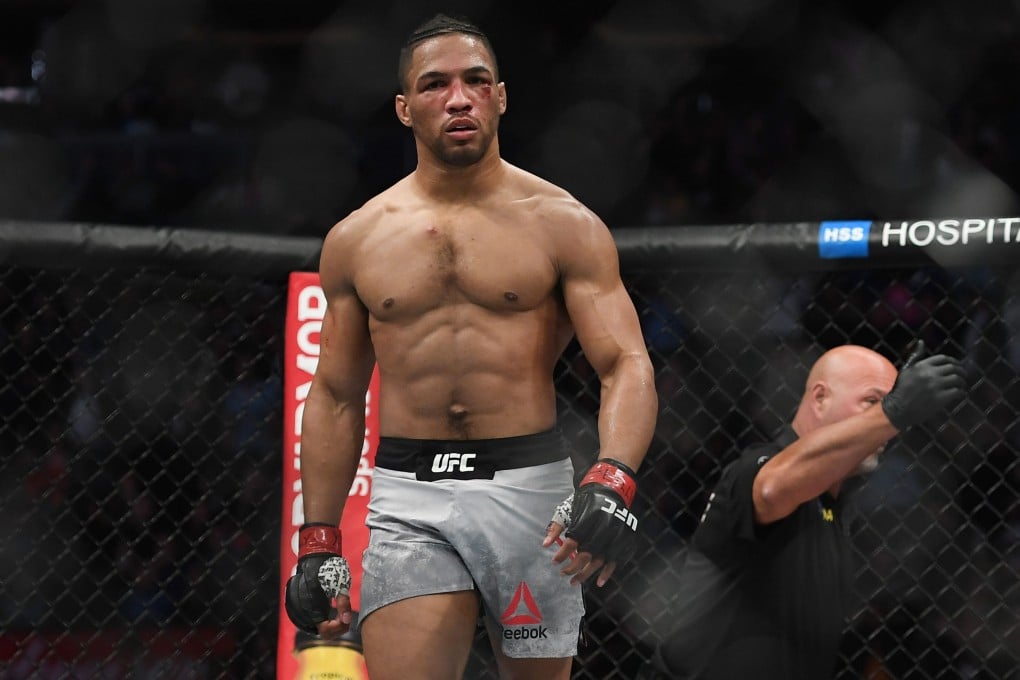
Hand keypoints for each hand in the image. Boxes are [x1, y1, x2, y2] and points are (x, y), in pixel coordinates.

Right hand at [284, 523, 352, 637]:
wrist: (315, 558)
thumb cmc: (329, 569)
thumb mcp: (339, 585)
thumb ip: (343, 603)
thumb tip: (347, 620)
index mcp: (311, 607)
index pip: (325, 631)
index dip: (338, 627)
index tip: (346, 618)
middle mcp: (303, 612)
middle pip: (322, 633)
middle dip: (337, 628)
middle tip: (346, 616)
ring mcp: (300, 611)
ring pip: (318, 629)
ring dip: (331, 626)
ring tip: (340, 614)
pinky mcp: (300, 609)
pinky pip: (313, 622)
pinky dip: (324, 621)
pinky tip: (332, 613)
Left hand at [543, 459, 638, 585]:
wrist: (609, 491)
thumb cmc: (585, 502)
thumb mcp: (568, 510)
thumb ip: (556, 527)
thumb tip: (544, 544)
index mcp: (586, 521)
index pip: (571, 543)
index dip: (562, 554)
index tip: (554, 562)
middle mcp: (601, 530)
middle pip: (585, 555)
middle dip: (572, 568)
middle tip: (563, 574)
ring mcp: (613, 537)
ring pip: (599, 561)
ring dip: (586, 574)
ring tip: (574, 582)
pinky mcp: (622, 540)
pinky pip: (615, 561)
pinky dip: (607, 573)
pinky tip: (599, 583)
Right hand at [882, 341, 965, 429]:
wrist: (897, 409)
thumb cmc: (901, 389)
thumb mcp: (906, 370)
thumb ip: (916, 356)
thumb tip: (921, 341)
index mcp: (921, 365)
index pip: (944, 359)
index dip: (953, 362)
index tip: (957, 366)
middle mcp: (929, 374)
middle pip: (953, 368)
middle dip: (961, 371)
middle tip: (964, 376)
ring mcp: (935, 386)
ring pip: (957, 379)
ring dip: (962, 382)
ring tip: (961, 385)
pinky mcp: (940, 398)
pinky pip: (957, 392)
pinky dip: (961, 393)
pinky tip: (959, 394)